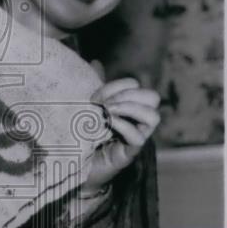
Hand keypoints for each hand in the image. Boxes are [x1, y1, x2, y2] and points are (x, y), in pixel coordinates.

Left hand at [82, 74, 160, 192]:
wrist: (73, 166)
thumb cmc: (81, 136)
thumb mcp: (87, 108)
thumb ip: (95, 87)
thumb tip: (96, 62)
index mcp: (127, 107)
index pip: (136, 86)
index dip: (118, 85)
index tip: (95, 96)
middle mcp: (135, 121)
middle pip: (152, 98)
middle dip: (128, 95)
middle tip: (105, 104)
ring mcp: (135, 137)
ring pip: (153, 116)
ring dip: (129, 108)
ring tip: (107, 112)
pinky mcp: (129, 153)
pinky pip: (138, 136)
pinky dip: (123, 125)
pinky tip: (107, 123)